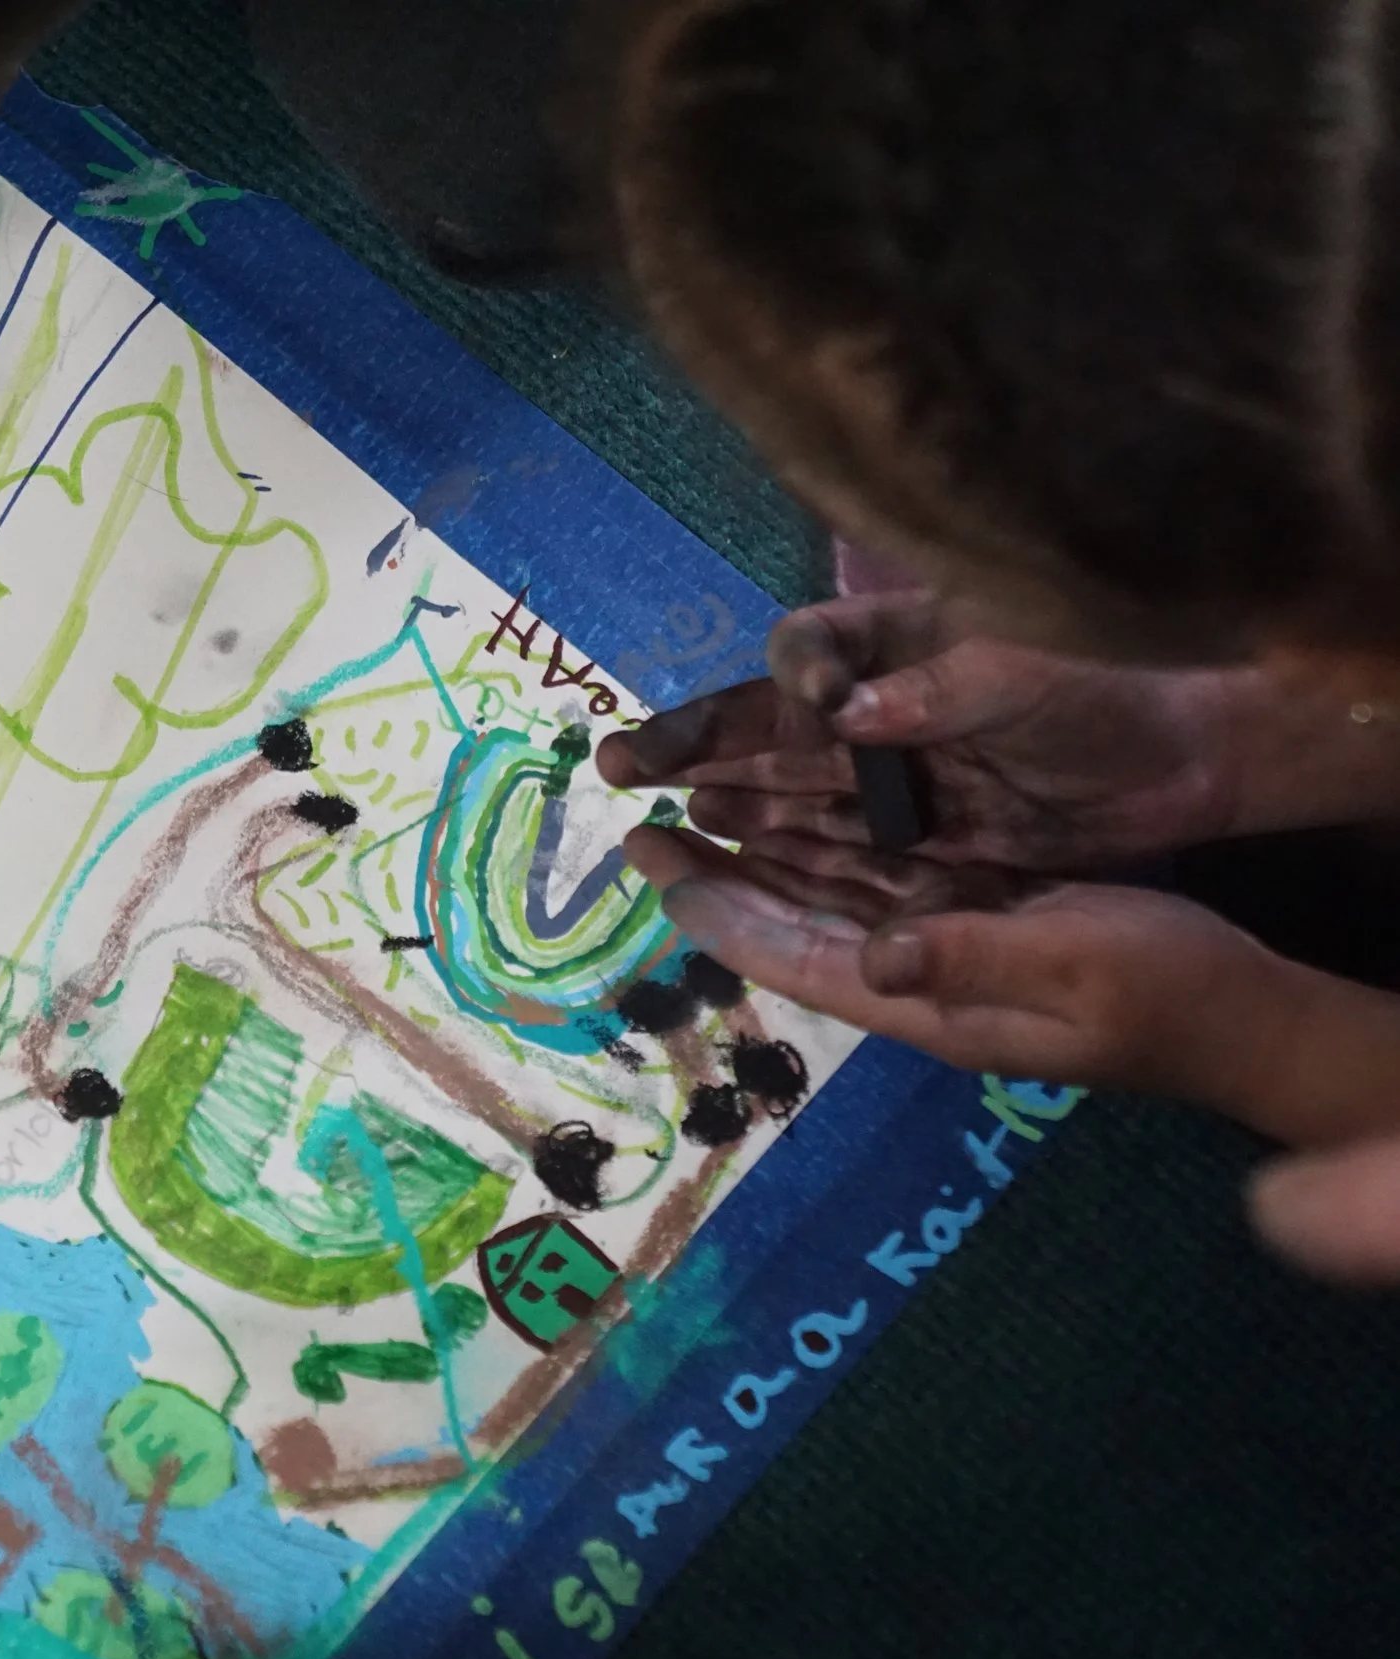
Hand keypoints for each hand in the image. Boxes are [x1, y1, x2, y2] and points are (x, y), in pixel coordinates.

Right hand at [598, 591, 1255, 870]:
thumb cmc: (1110, 684)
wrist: (1192, 752)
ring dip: (722, 803)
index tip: (808, 700)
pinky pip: (834, 845)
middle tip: (616, 766)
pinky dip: (780, 854)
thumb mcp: (1026, 668)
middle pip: (770, 730)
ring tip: (655, 822)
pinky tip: (727, 862)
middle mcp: (880, 709)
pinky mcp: (921, 832)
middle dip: (693, 747)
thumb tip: (846, 714)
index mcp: (896, 647)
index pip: (808, 653)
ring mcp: (895, 775)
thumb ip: (939, 689)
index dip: (788, 677)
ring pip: (788, 792)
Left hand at [625, 824, 1399, 1283]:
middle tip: (641, 826)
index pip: (789, 955)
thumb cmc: (1168, 992)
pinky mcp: (980, 922)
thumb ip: (969, 957)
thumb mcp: (1073, 964)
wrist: (1246, 1015)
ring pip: (827, 900)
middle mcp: (916, 979)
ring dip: (762, 857)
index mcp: (924, 1002)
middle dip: (716, 878)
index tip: (651, 865)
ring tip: (693, 808)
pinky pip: (882, 884)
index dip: (716, 912)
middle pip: (790, 926)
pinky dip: (832, 850)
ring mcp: (946, 953)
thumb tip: (873, 959)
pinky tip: (797, 811)